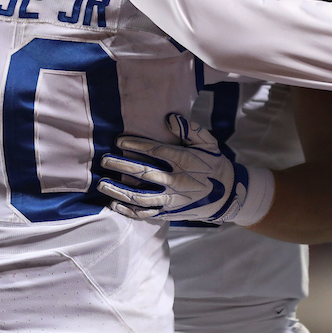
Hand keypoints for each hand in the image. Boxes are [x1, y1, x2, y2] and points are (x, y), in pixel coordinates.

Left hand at [97, 113, 250, 222]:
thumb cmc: (214, 164)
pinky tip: (114, 205)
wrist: (228, 196)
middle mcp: (176, 181)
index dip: (135, 145)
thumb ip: (191, 130)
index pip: (155, 151)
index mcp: (185, 161)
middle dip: (120, 165)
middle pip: (143, 173)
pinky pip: (146, 214)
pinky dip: (128, 211)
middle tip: (104, 160)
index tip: (118, 141)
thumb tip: (170, 118)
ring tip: (103, 184)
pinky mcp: (170, 213)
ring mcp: (172, 200)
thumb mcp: (209, 143)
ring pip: (140, 197)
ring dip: (119, 191)